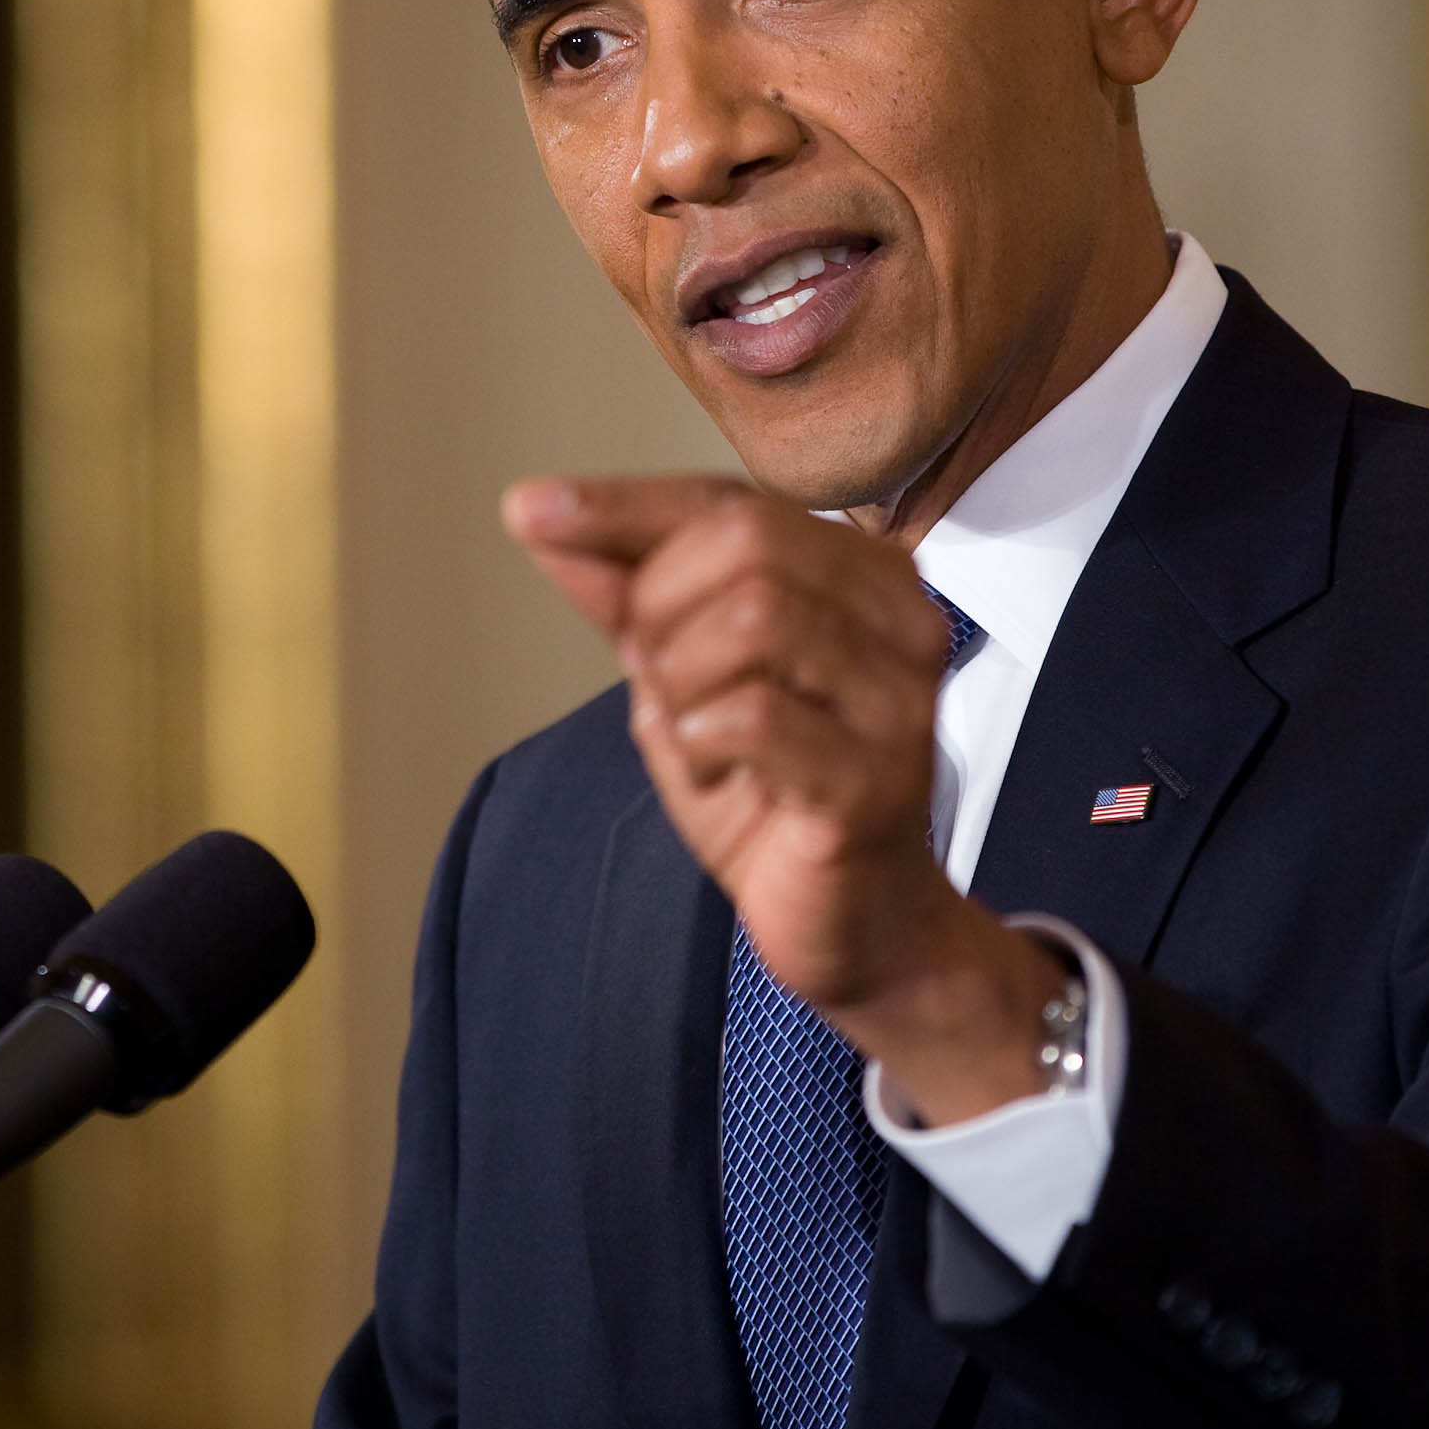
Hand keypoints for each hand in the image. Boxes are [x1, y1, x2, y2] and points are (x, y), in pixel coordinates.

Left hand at [502, 472, 1064, 1123]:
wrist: (853, 926)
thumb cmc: (775, 795)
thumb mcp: (681, 680)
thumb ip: (624, 595)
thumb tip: (541, 513)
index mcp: (858, 575)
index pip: (726, 502)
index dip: (622, 504)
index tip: (531, 509)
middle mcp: (897, 619)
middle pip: (743, 541)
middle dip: (660, 608)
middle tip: (662, 679)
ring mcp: (896, 698)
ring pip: (752, 618)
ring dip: (683, 682)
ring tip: (698, 734)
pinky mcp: (875, 777)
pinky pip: (756, 716)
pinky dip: (701, 741)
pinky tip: (717, 770)